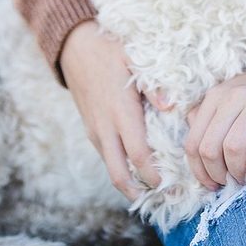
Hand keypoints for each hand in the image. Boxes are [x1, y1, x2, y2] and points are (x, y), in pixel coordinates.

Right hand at [60, 21, 162, 199]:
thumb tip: (172, 106)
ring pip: (111, 167)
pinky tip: (138, 168)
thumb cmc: (109, 50)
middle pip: (118, 173)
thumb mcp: (134, 58)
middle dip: (138, 191)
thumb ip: (153, 84)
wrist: (73, 46)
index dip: (153, 175)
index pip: (138, 154)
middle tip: (163, 199)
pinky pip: (107, 156)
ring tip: (155, 189)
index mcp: (120, 111)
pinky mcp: (91, 129)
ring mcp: (95, 130)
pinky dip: (121, 168)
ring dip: (130, 183)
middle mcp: (105, 127)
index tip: (172, 186)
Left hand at [184, 52, 245, 188]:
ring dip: (236, 172)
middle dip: (216, 174)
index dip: (199, 170)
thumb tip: (195, 150)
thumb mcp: (229, 99)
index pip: (193, 142)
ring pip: (233, 147)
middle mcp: (232, 97)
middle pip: (210, 148)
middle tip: (228, 183)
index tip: (210, 184)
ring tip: (243, 179)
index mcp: (215, 97)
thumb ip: (208, 118)